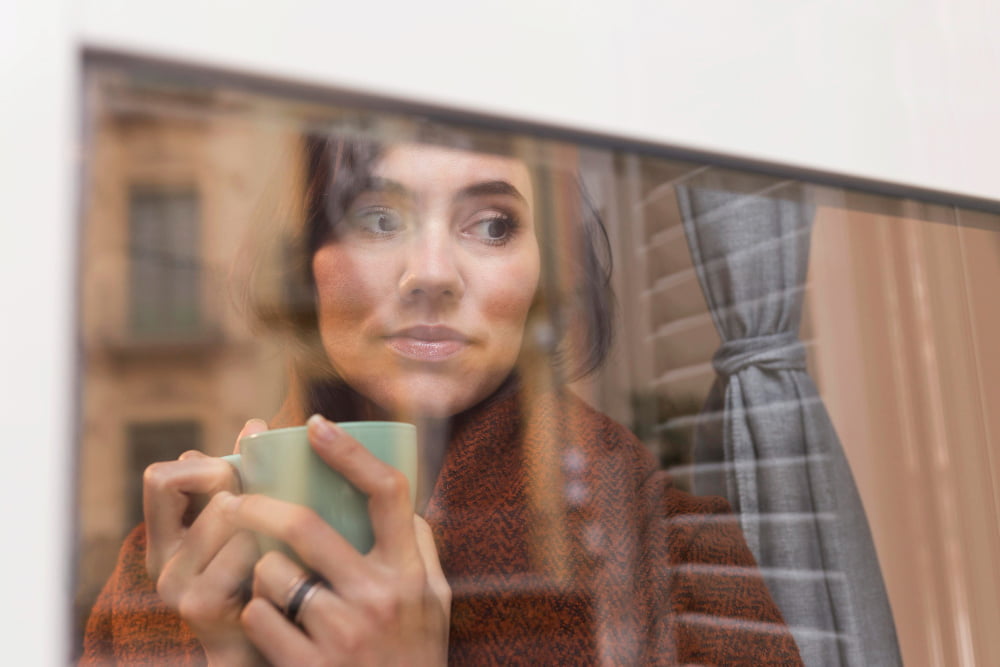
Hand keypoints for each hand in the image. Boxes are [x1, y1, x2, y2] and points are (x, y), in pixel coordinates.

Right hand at [143, 419, 268, 665]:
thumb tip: (255, 424)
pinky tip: (283, 577)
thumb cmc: (262, 580)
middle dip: (251, 495)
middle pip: (212, 490)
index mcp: (165, 537)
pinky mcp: (205, 609)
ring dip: (268, 525)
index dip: (204, 468)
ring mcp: (180, 589)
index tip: (234, 483)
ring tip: (279, 553)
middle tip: (268, 524)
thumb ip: (243, 477)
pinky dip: (274, 554)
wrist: (267, 656)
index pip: (161, 476)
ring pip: (235, 515)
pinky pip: (249, 550)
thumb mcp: (244, 524)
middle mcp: (162, 563)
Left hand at [222, 414, 450, 665]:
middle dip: (261, 505)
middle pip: (307, 525)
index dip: (351, 452)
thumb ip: (420, 551)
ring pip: (273, 572)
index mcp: (412, 573)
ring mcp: (344, 635)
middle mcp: (381, 598)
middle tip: (237, 499)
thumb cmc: (415, 661)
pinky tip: (270, 628)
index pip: (388, 493)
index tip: (315, 424)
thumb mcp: (434, 605)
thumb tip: (403, 502)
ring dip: (261, 573)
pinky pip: (259, 616)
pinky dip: (255, 614)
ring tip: (272, 587)